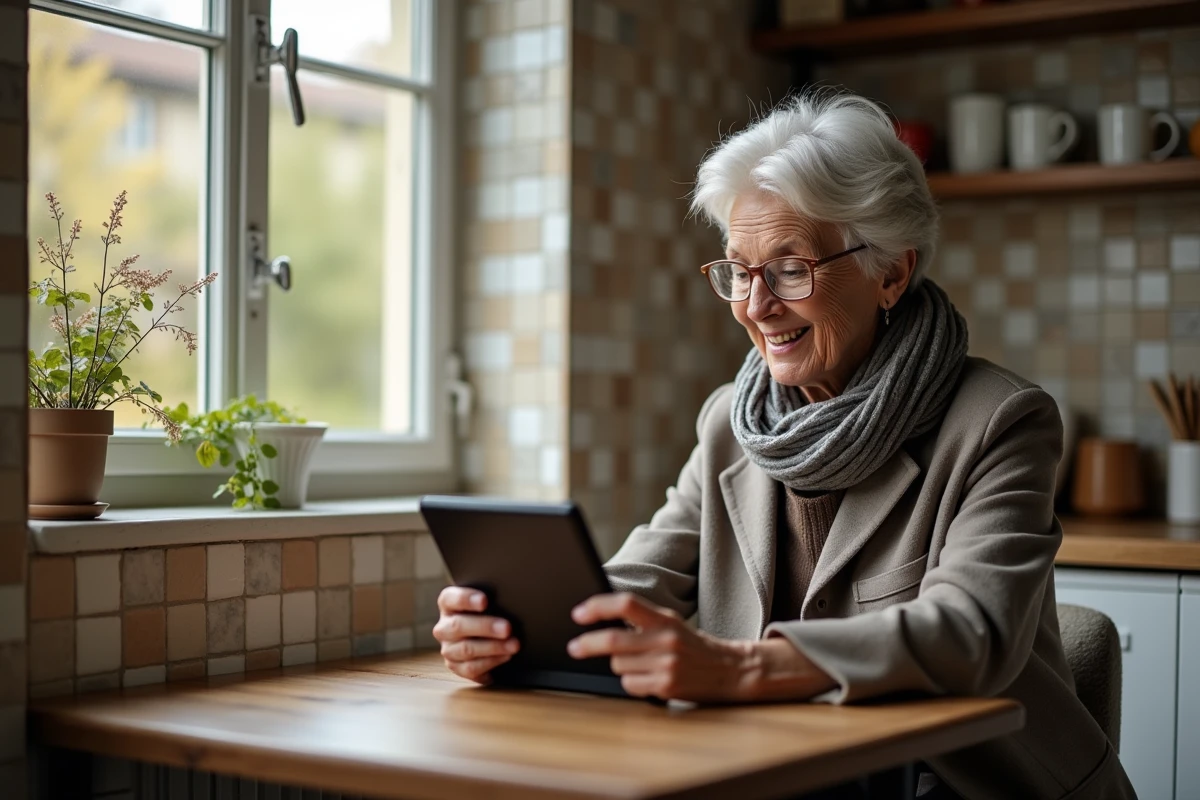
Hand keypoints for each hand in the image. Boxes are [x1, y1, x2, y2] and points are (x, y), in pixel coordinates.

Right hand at [433, 586, 519, 683]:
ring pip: (466, 649)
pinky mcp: (456, 667)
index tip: (484, 601)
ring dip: (493, 647)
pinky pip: (471, 667)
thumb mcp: (489, 603)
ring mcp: (448, 649)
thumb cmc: (491, 613)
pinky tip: (506, 656)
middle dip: (485, 627)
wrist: (491, 640)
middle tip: (507, 628)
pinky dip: (491, 661)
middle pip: (458, 626)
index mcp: (448, 604)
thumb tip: (510, 597)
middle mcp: (444, 627)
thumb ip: (492, 599)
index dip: (465, 599)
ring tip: (514, 645)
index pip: (449, 598)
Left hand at [567, 593, 757, 701]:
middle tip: (574, 647)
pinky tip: (648, 679)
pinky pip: (630, 684)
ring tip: (639, 664)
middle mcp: (666, 639)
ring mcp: (666, 664)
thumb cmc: (694, 646)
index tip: (578, 613)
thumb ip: (643, 620)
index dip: (598, 607)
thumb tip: (603, 619)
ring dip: (619, 665)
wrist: (731, 670)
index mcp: (665, 619)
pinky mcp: (666, 686)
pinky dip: (632, 682)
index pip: (626, 604)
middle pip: (613, 640)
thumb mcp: (672, 624)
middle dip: (588, 644)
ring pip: (619, 665)